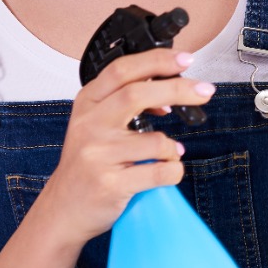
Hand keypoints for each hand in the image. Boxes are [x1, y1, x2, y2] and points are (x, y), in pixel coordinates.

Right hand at [29, 47, 213, 245]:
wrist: (63, 209)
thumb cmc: (85, 165)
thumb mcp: (94, 125)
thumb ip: (123, 104)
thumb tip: (169, 95)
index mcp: (88, 104)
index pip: (122, 71)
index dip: (156, 61)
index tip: (184, 59)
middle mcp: (90, 125)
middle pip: (138, 95)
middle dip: (179, 89)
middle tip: (204, 90)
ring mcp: (99, 155)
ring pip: (156, 142)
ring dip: (173, 149)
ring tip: (169, 155)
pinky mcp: (110, 183)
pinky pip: (159, 172)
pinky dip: (173, 171)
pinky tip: (167, 170)